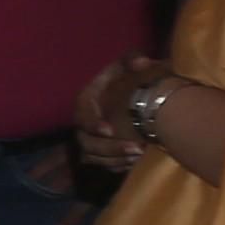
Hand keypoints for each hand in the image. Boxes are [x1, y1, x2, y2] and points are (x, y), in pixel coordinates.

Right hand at [72, 52, 161, 176]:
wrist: (142, 95)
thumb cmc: (131, 77)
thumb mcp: (131, 63)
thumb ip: (133, 59)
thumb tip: (141, 62)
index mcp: (87, 99)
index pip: (82, 114)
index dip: (92, 123)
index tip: (110, 130)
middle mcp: (85, 122)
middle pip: (86, 141)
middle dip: (110, 148)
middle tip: (136, 149)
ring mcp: (92, 138)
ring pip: (94, 156)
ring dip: (116, 158)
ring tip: (140, 156)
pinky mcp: (102, 152)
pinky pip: (105, 164)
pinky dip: (119, 165)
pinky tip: (136, 162)